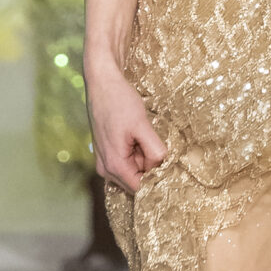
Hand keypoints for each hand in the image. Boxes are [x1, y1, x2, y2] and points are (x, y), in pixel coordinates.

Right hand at [88, 57, 167, 192]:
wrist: (102, 82)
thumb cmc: (119, 101)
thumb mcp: (142, 125)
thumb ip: (155, 150)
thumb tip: (164, 167)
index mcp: (114, 166)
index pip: (142, 188)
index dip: (157, 178)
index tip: (168, 162)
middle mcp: (106, 169)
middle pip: (138, 180)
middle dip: (150, 166)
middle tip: (152, 141)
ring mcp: (104, 161)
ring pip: (134, 170)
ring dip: (144, 157)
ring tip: (141, 135)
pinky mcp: (107, 153)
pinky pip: (128, 161)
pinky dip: (137, 152)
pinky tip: (136, 135)